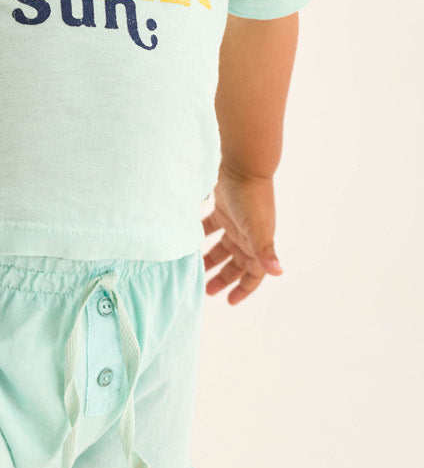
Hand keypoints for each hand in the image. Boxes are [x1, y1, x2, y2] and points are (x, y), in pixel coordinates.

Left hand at [201, 167, 282, 305]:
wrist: (243, 166)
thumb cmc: (252, 198)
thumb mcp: (258, 228)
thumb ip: (266, 251)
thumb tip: (278, 272)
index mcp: (258, 244)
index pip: (254, 274)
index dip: (244, 289)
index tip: (229, 301)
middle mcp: (247, 236)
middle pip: (236, 264)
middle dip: (224, 279)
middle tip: (206, 291)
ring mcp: (235, 223)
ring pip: (222, 249)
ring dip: (211, 260)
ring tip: (195, 270)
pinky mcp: (222, 210)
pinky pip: (210, 229)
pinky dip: (201, 237)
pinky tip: (187, 244)